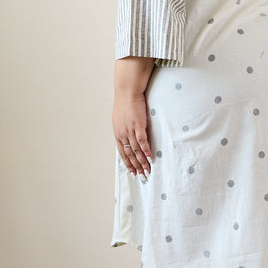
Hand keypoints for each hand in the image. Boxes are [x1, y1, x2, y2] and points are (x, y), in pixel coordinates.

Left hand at [113, 57, 154, 180]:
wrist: (127, 91)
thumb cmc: (125, 102)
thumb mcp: (121, 117)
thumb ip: (124, 128)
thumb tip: (128, 135)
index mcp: (118, 133)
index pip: (123, 152)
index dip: (128, 163)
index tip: (133, 172)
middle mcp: (122, 134)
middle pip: (130, 154)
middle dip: (136, 167)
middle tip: (142, 176)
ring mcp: (130, 130)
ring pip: (136, 151)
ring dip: (142, 162)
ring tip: (148, 171)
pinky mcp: (138, 126)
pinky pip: (142, 142)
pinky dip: (146, 151)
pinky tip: (150, 159)